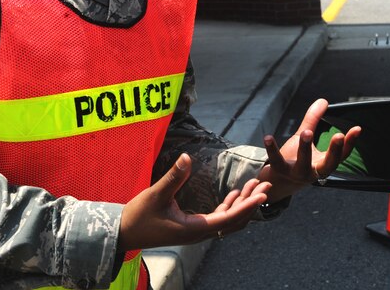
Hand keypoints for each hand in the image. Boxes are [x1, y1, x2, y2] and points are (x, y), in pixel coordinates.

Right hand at [119, 153, 270, 250]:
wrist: (123, 233)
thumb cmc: (138, 216)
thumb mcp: (155, 194)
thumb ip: (173, 177)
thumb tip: (187, 158)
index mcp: (195, 228)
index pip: (228, 218)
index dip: (246, 205)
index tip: (262, 194)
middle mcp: (200, 233)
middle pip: (233, 220)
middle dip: (250, 202)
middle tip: (266, 184)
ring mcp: (196, 231)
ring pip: (227, 219)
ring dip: (241, 203)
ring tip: (255, 186)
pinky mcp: (192, 227)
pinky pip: (218, 218)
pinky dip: (229, 206)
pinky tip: (234, 194)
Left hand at [258, 98, 360, 201]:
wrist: (278, 179)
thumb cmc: (296, 157)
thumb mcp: (305, 138)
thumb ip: (314, 120)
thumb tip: (323, 101)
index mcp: (324, 163)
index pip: (342, 155)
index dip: (350, 143)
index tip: (357, 128)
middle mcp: (314, 171)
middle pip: (328, 164)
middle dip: (334, 150)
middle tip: (338, 135)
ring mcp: (298, 173)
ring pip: (304, 163)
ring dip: (305, 148)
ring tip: (306, 132)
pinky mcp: (281, 171)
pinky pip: (277, 160)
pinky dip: (272, 149)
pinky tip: (268, 137)